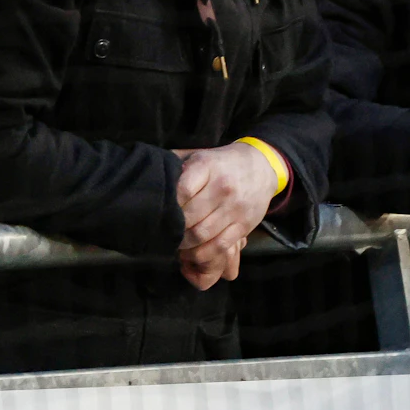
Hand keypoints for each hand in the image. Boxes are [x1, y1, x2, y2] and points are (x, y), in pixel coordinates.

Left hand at [172, 143, 277, 288]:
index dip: (167, 205)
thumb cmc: (222, 163)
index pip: (181, 191)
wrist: (262, 166)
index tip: (159, 211)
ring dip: (184, 244)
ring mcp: (235, 208)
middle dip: (172, 229)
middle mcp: (223, 187)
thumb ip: (174, 163)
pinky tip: (192, 252)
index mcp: (208, 166)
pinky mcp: (244, 225)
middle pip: (189, 217)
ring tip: (175, 243)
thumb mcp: (199, 154)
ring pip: (202, 234)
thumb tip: (146, 174)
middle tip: (163, 232)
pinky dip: (201, 254)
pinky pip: (219, 246)